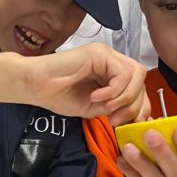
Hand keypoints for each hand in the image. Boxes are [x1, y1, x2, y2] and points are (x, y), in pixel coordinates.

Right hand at [22, 44, 149, 124]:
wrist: (35, 86)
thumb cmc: (58, 95)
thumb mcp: (94, 108)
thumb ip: (115, 108)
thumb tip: (137, 116)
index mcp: (111, 73)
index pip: (139, 86)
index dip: (140, 106)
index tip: (130, 123)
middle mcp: (111, 61)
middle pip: (141, 79)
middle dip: (135, 104)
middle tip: (116, 119)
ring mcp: (106, 55)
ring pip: (136, 75)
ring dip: (124, 98)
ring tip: (106, 108)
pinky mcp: (100, 53)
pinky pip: (121, 74)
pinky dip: (113, 91)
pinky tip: (95, 97)